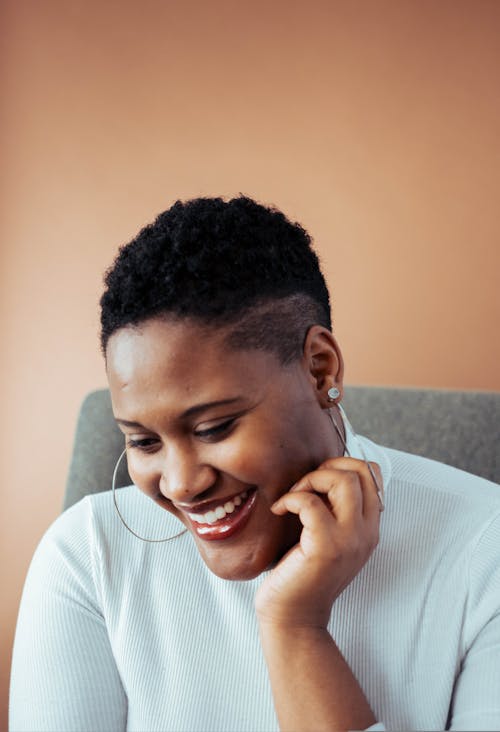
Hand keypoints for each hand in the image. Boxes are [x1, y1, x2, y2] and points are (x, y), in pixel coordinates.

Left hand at [255, 457, 382, 628]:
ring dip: (311, 479)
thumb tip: (321, 472)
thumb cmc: (302, 574)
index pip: (373, 474)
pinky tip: (279, 511)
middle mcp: (366, 532)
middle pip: (361, 471)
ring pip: (343, 481)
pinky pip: (310, 502)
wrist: (293, 618)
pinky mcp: (325, 547)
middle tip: (304, 486)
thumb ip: (335, 511)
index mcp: (369, 528)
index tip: (318, 480)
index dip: (344, 465)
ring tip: (293, 497)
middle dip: (327, 467)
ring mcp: (349, 540)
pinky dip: (290, 499)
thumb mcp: (328, 538)